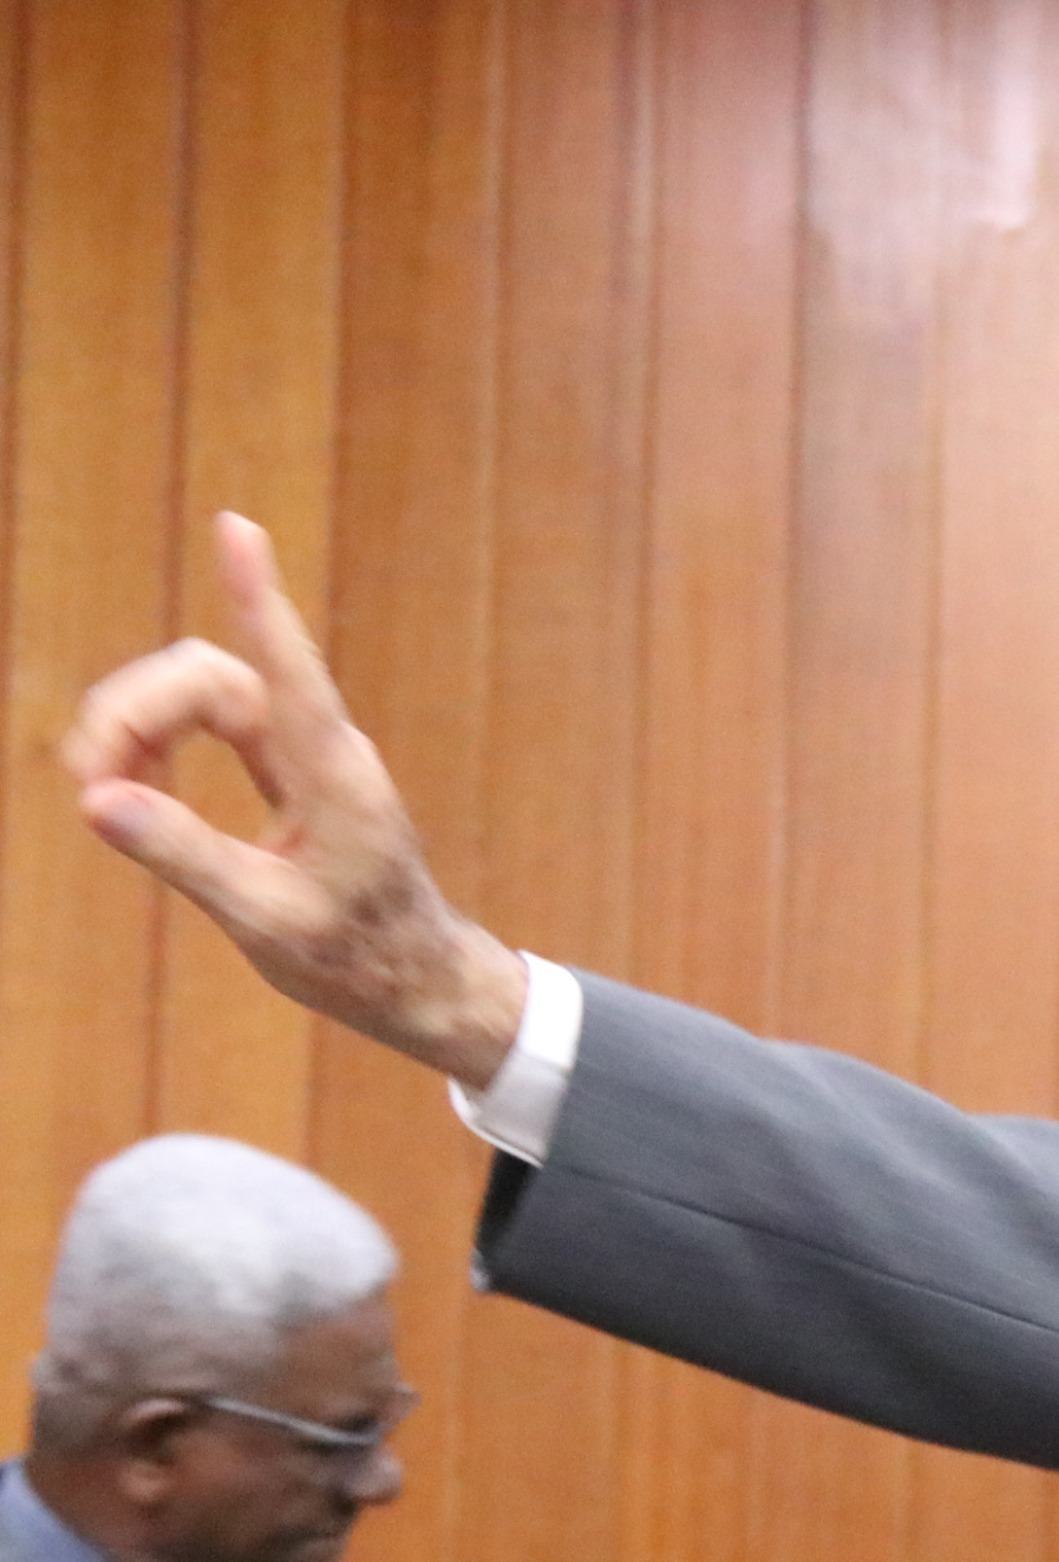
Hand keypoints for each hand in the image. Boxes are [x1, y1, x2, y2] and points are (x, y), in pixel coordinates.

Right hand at [62, 515, 526, 1086]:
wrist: (415, 978)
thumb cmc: (356, 957)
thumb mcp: (265, 919)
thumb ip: (185, 855)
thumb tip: (98, 801)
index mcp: (334, 778)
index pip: (289, 670)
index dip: (256, 598)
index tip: (238, 528)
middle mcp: (323, 749)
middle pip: (209, 678)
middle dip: (132, 711)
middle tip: (84, 782)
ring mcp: (308, 754)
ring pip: (203, 694)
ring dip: (138, 727)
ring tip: (100, 792)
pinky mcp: (292, 769)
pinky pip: (213, 723)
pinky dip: (159, 747)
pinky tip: (131, 792)